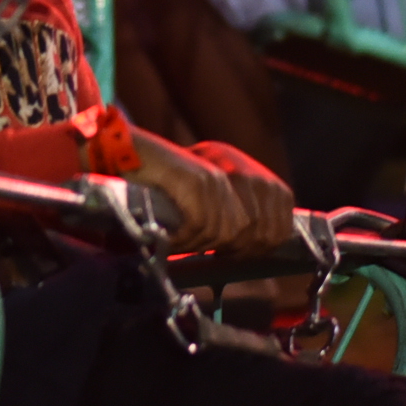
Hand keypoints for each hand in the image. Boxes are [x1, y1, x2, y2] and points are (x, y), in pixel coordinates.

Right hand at [130, 134, 292, 255]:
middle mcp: (234, 169)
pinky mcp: (192, 180)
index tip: (241, 253)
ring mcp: (214, 175)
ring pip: (227, 232)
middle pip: (255, 228)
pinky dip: (184, 238)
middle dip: (233, 249)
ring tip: (180, 238)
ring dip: (201, 244)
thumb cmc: (160, 185)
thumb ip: (228, 217)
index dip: (267, 237)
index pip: (283, 204)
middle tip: (208, 252)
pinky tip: (171, 234)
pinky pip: (201, 225)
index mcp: (244, 170)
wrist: (122, 152)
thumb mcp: (202, 198)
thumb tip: (248, 251)